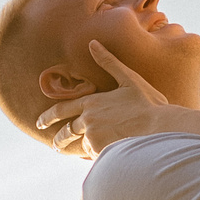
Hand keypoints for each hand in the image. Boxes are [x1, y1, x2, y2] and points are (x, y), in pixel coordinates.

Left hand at [35, 43, 178, 157]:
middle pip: (67, 132)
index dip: (48, 117)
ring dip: (87, 147)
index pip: (62, 109)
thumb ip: (108, 62)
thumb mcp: (128, 78)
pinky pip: (97, 156)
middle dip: (59, 140)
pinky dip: (101, 155)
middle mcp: (88, 120)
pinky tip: (112, 154)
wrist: (160, 129)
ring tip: (92, 150)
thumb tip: (92, 43)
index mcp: (91, 102)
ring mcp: (93, 137)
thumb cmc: (148, 103)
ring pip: (85, 145)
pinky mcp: (101, 152)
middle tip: (55, 146)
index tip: (39, 123)